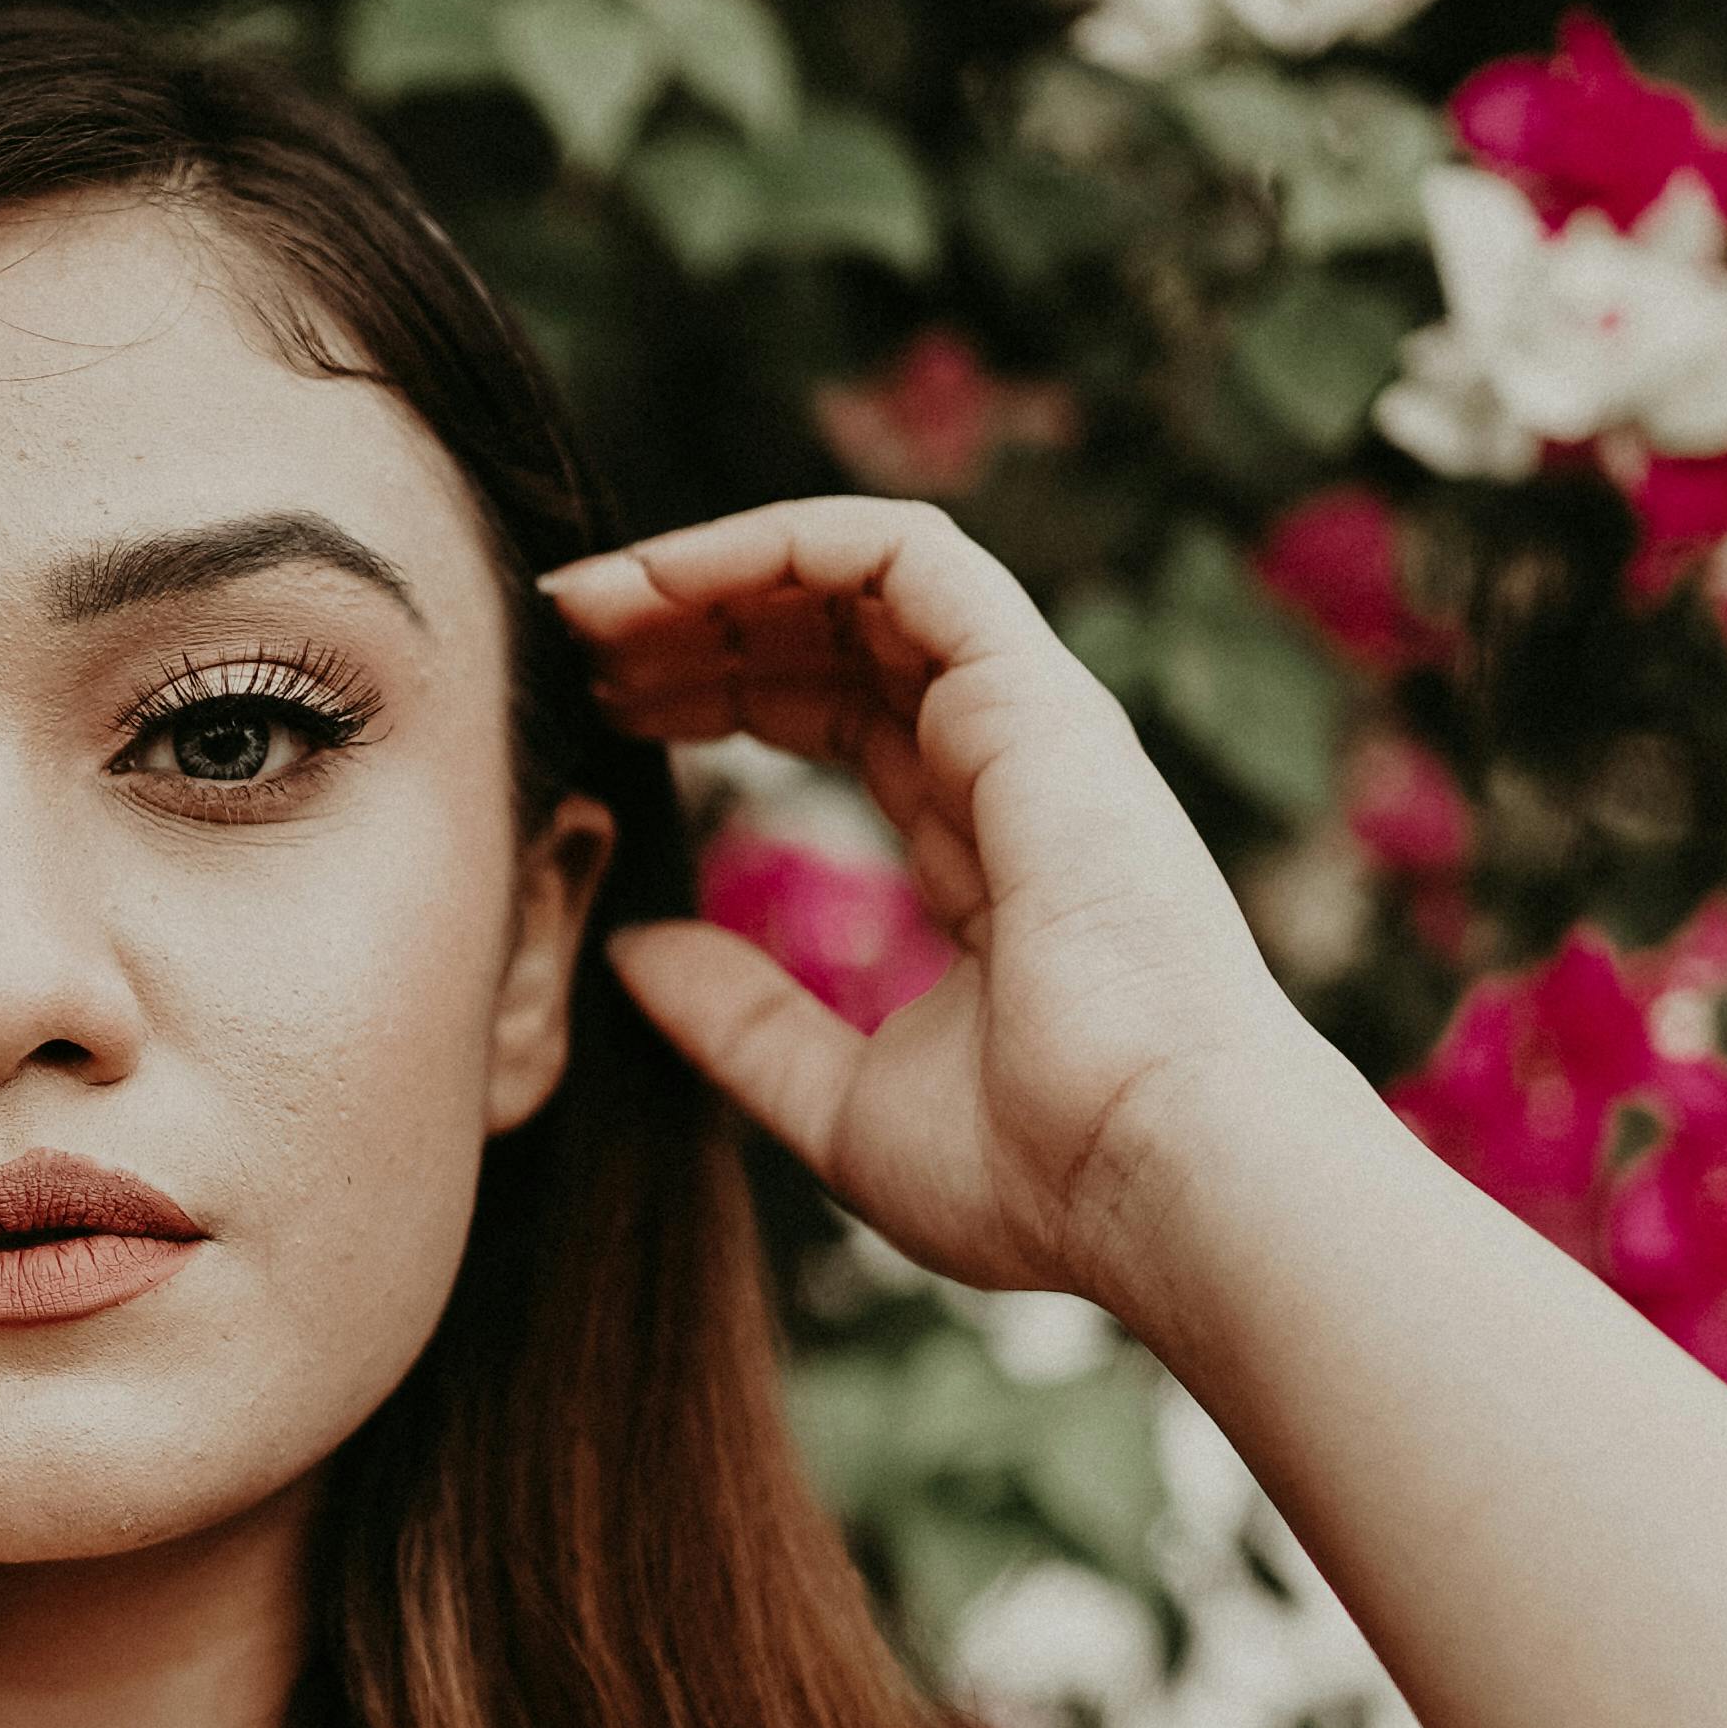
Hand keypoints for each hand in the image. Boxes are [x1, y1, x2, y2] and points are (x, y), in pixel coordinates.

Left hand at [542, 497, 1331, 1312]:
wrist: (1157, 1185)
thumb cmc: (1040, 1175)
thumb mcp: (835, 1098)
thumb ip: (738, 1019)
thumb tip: (627, 955)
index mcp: (980, 848)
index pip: (837, 713)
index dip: (717, 690)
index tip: (603, 708)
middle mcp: (1008, 764)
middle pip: (837, 638)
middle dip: (699, 621)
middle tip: (568, 640)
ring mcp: (1029, 724)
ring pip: (860, 580)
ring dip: (719, 570)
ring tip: (591, 600)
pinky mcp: (1036, 697)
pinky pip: (904, 558)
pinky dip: (783, 542)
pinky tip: (670, 575)